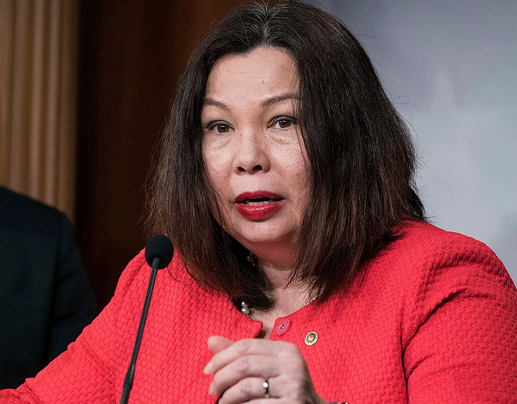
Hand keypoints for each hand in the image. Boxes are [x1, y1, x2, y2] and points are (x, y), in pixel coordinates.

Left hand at [204, 336, 326, 403]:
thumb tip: (211, 340)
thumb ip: (241, 355)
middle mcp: (293, 364)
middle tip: (212, 389)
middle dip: (222, 377)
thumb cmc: (284, 388)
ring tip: (222, 402)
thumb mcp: (267, 367)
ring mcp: (294, 386)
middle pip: (244, 364)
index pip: (246, 345)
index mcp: (286, 350)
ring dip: (228, 396)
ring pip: (247, 386)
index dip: (222, 356)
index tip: (208, 370)